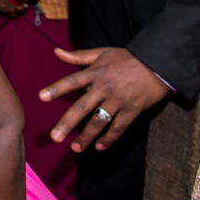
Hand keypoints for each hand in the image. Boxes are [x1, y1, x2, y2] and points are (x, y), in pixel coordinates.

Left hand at [40, 46, 170, 151]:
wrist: (158, 63)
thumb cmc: (128, 57)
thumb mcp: (102, 52)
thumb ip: (78, 56)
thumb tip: (56, 52)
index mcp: (95, 73)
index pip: (71, 82)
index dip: (56, 89)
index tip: (42, 97)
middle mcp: (104, 88)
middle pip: (82, 107)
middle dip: (67, 123)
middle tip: (55, 137)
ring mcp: (118, 101)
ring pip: (99, 122)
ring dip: (87, 136)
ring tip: (75, 147)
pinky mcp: (132, 110)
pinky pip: (118, 127)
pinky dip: (109, 138)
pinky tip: (99, 147)